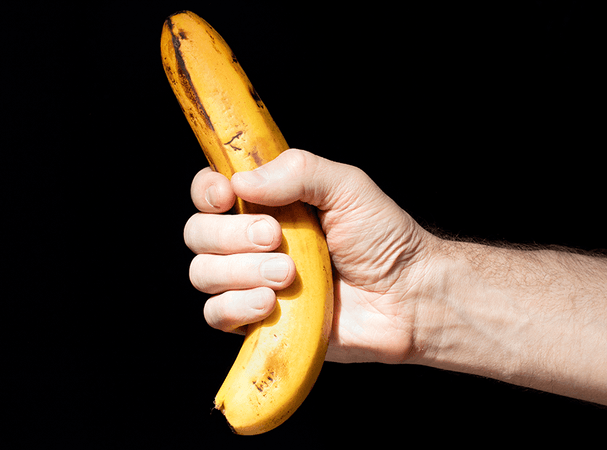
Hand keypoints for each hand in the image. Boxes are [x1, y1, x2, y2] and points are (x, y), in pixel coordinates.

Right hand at [184, 149, 439, 363]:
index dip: (207, 192)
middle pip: (198, 233)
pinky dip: (237, 307)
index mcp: (269, 204)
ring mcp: (253, 283)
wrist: (408, 296)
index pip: (210, 192)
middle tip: (278, 238)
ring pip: (203, 274)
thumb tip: (242, 181)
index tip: (227, 196)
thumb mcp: (348, 187)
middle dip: (232, 234)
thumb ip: (299, 171)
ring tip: (290, 275)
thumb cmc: (384, 239)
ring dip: (241, 271)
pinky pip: (217, 315)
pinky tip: (272, 303)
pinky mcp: (259, 321)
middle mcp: (252, 242)